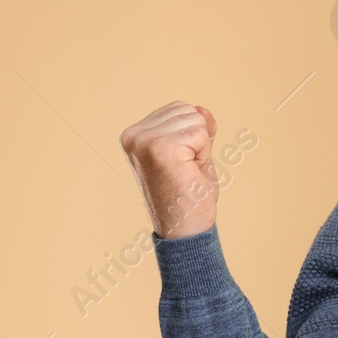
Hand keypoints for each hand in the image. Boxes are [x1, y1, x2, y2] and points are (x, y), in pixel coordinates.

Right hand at [119, 101, 220, 238]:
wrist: (185, 230)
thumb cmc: (189, 196)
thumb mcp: (194, 153)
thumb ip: (196, 129)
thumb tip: (202, 108)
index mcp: (135, 135)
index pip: (178, 108)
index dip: (192, 136)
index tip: (180, 163)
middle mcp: (134, 135)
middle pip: (188, 110)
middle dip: (198, 140)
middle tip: (186, 170)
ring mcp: (145, 141)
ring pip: (195, 119)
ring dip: (201, 148)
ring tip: (186, 172)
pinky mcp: (160, 148)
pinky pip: (200, 133)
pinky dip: (203, 154)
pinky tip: (189, 173)